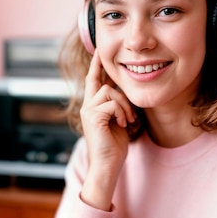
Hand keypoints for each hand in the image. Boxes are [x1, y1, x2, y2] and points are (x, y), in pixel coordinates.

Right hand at [80, 50, 135, 209]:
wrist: (107, 166)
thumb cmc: (114, 147)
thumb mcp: (119, 121)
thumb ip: (117, 107)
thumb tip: (124, 92)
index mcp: (93, 107)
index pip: (93, 80)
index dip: (96, 65)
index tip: (98, 51)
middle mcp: (87, 106)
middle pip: (98, 81)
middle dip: (107, 74)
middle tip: (110, 66)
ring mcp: (88, 110)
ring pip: (109, 92)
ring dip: (125, 105)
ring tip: (129, 119)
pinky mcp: (92, 116)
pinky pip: (113, 104)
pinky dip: (123, 113)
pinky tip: (124, 124)